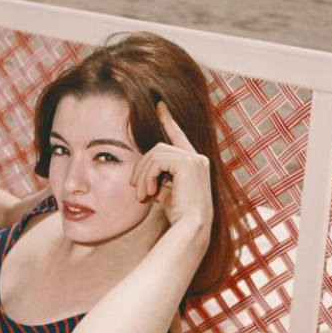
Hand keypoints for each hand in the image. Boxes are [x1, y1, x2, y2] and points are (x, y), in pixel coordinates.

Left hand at [130, 102, 212, 228]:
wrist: (189, 228)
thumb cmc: (177, 215)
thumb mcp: (164, 191)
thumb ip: (158, 176)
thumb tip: (142, 173)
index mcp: (193, 163)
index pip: (177, 136)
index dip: (168, 120)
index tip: (159, 105)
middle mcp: (197, 158)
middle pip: (158, 148)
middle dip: (142, 166)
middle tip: (134, 188)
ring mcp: (194, 159)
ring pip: (155, 154)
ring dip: (143, 175)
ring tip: (141, 195)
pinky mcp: (187, 162)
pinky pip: (157, 160)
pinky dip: (147, 176)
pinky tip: (148, 193)